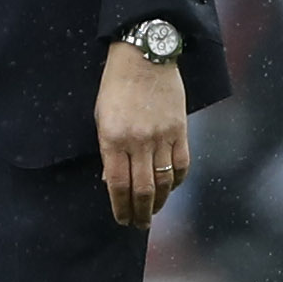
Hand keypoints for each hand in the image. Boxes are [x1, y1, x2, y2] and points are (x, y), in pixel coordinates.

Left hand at [95, 41, 189, 229]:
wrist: (144, 57)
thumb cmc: (115, 85)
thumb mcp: (101, 115)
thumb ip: (108, 149)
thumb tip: (112, 181)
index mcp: (112, 137)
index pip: (118, 185)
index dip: (120, 207)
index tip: (121, 220)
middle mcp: (138, 141)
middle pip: (143, 190)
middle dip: (140, 213)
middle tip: (138, 225)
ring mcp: (161, 137)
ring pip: (164, 182)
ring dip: (159, 202)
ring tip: (152, 212)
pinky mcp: (180, 131)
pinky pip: (181, 165)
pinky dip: (177, 181)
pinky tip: (170, 188)